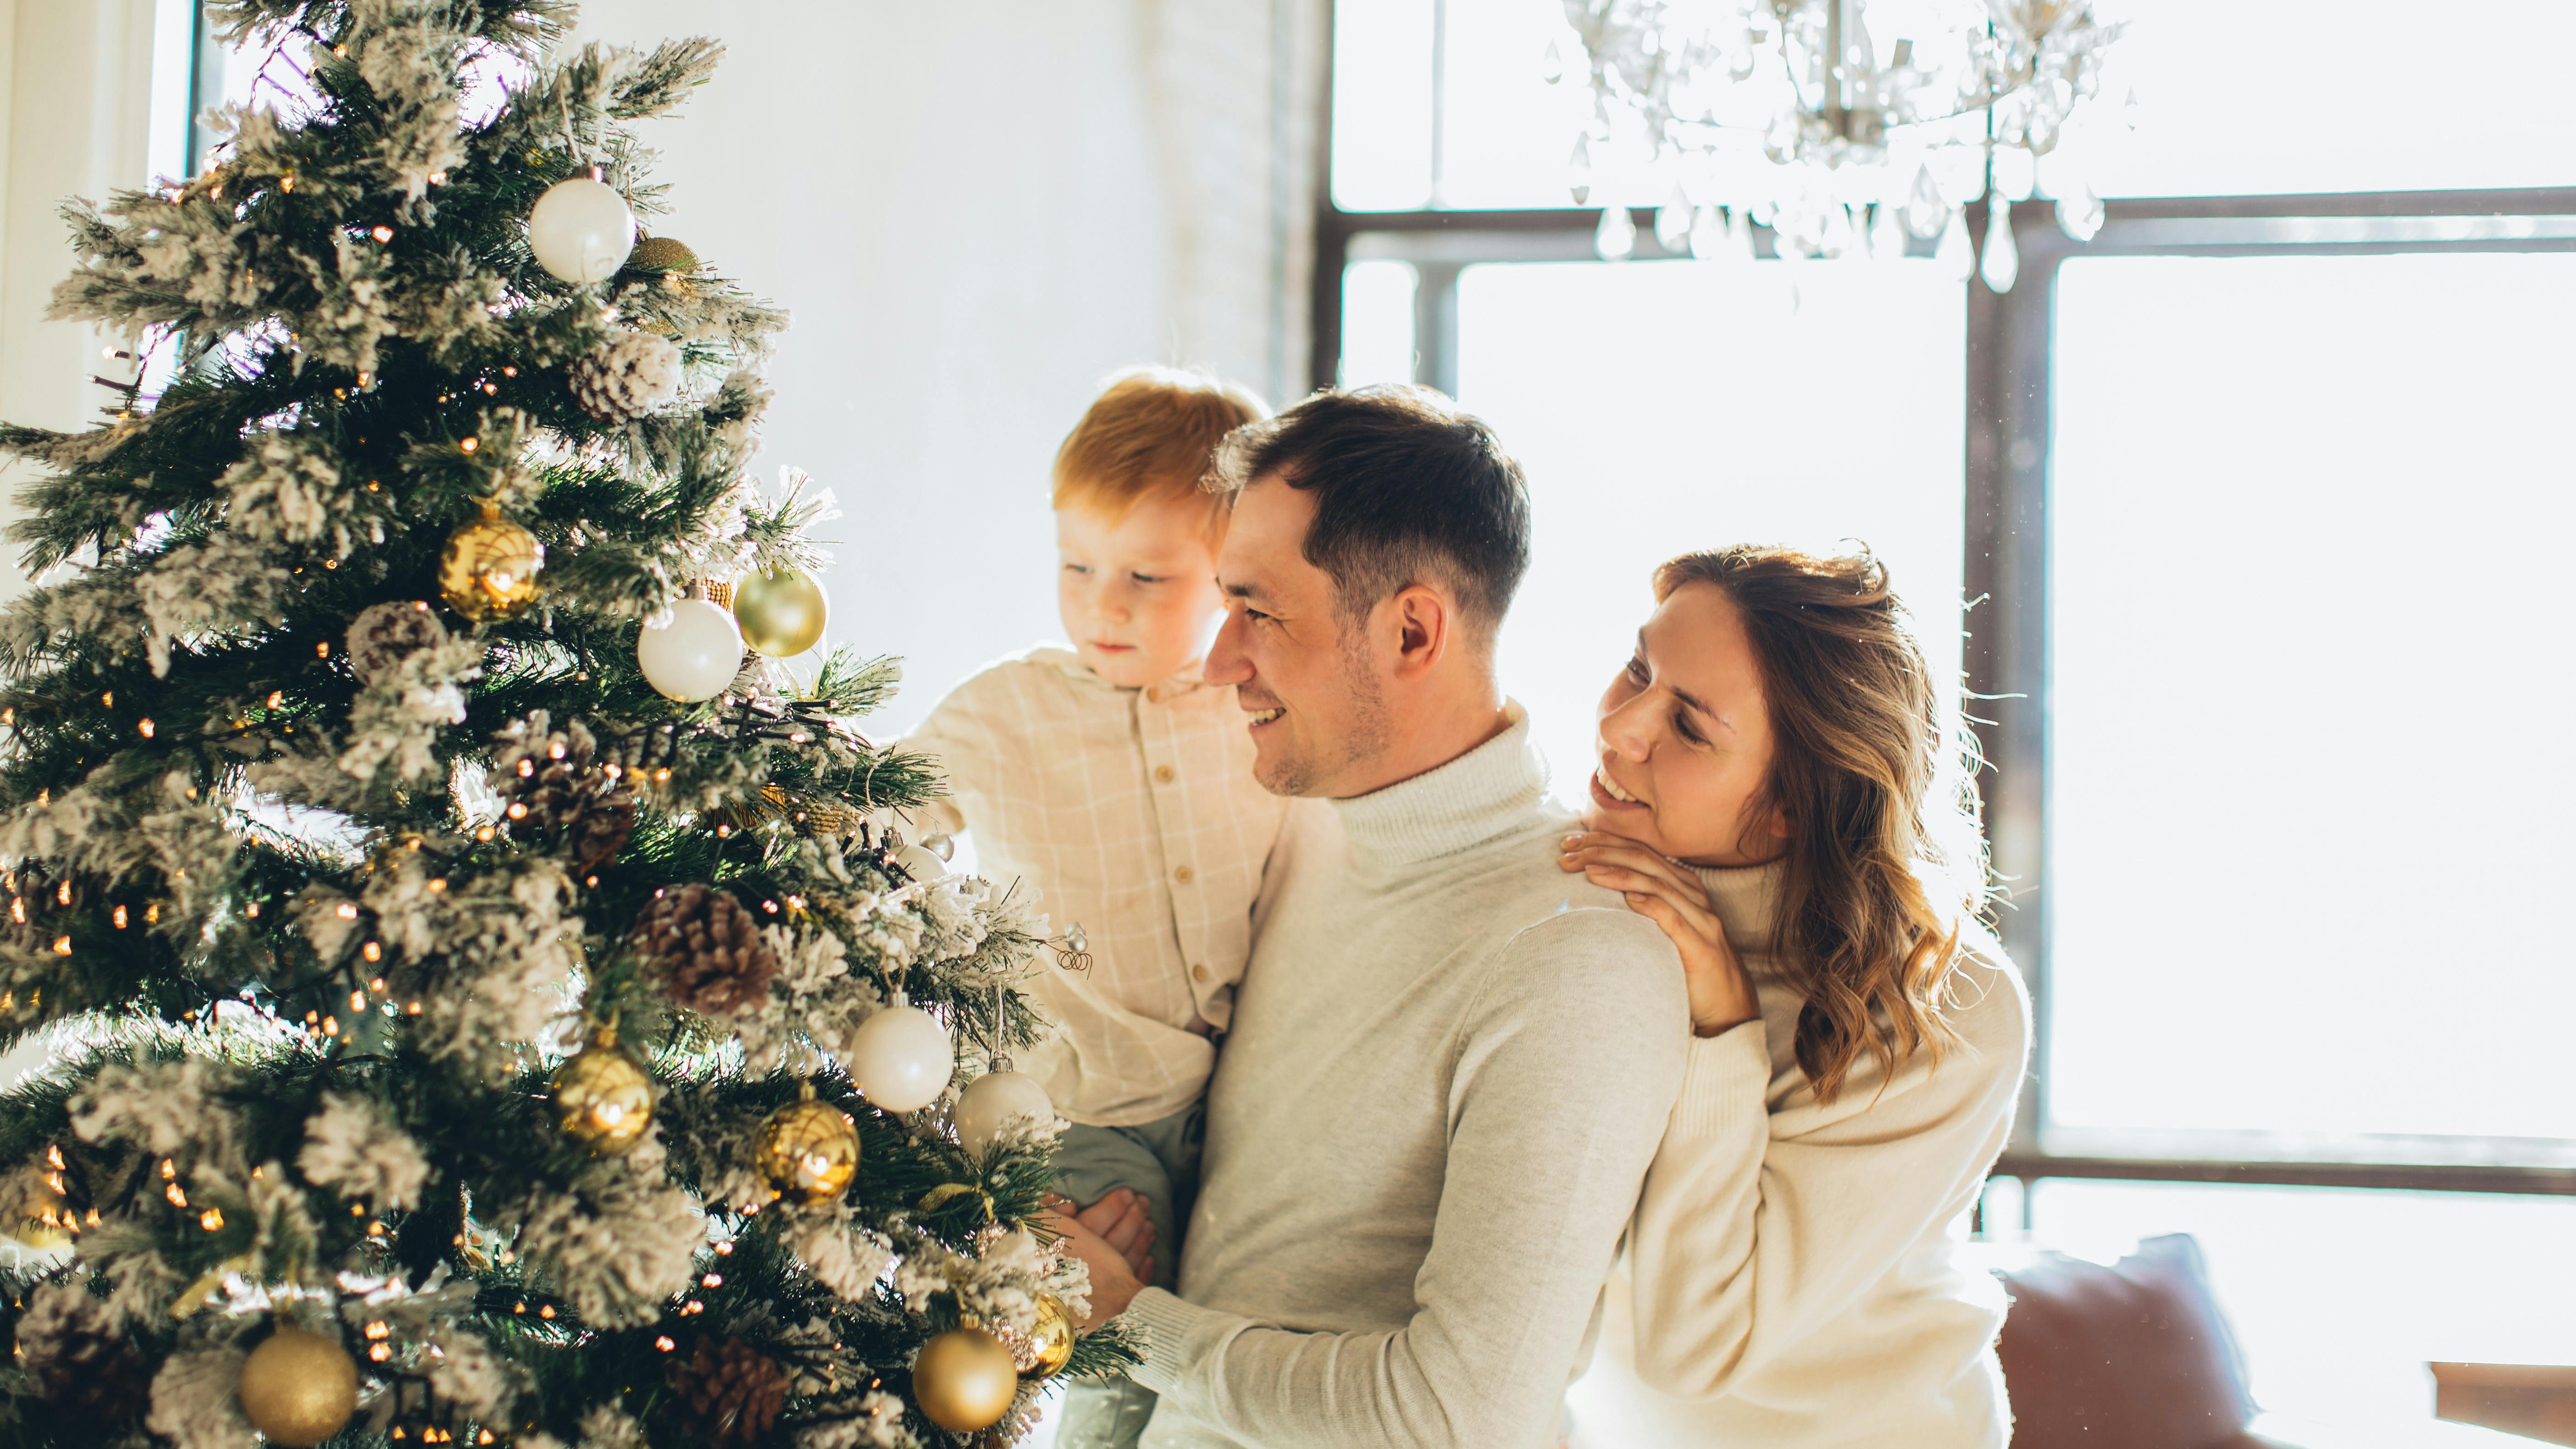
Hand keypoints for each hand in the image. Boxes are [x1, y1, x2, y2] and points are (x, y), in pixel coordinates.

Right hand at [1041, 1190, 1151, 1326]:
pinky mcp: (1109, 1305)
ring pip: (1128, 1258)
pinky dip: (1142, 1270)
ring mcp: (1102, 1286)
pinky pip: (1132, 1283)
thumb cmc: (1035, 1273)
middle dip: (1132, 1218)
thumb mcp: (1032, 1235)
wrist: (1046, 1323)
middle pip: (1117, 1238)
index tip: (1127, 1194)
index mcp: (1071, 1246)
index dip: (1113, 1207)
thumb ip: (1045, 1214)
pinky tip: (1149, 1260)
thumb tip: (1068, 1205)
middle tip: (1144, 1202)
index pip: (1097, 1220)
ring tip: (1150, 1226)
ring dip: (1141, 1240)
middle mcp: (1090, 1264)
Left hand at [1559, 831, 1759, 1036]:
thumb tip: (1595, 891)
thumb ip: (1640, 908)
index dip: (1605, 842)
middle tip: (1568, 851)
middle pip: (1645, 860)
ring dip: (1620, 874)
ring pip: (1658, 884)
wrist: (1728, 1009)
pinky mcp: (1702, 948)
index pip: (1640, 852)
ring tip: (1588, 871)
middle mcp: (1693, 897)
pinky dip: (1652, 906)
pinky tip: (1628, 901)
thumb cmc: (1687, 968)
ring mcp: (1701, 921)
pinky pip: (1676, 920)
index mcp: (1682, 887)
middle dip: (1604, 851)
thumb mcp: (1661, 930)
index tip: (1570, 842)